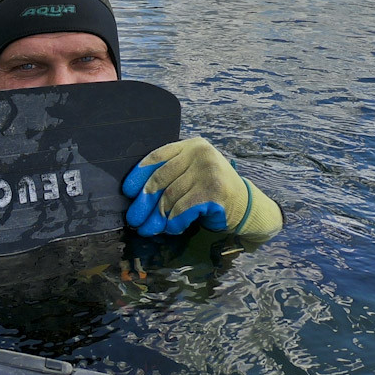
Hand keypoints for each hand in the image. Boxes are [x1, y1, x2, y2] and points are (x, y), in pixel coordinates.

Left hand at [122, 137, 281, 237]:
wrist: (247, 206)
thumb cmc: (212, 191)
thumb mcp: (193, 174)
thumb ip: (171, 176)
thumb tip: (137, 198)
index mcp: (191, 145)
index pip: (157, 156)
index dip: (139, 174)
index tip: (127, 191)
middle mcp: (200, 154)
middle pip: (161, 178)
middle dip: (144, 202)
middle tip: (133, 219)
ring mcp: (208, 171)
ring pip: (170, 197)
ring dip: (158, 217)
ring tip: (150, 228)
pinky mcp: (213, 191)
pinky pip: (183, 209)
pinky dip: (174, 222)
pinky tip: (170, 229)